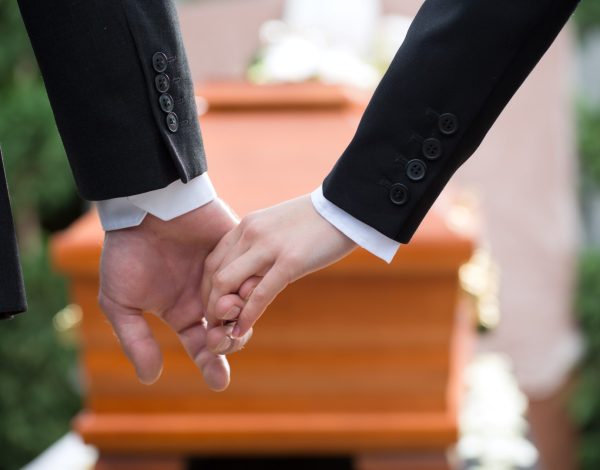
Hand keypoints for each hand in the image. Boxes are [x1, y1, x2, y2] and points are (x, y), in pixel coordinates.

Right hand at [98, 199, 251, 390]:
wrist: (143, 207)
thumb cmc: (127, 253)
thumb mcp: (121, 301)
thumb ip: (136, 340)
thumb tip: (151, 379)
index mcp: (182, 312)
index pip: (203, 346)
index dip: (212, 364)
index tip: (220, 382)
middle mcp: (206, 297)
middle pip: (230, 331)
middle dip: (229, 342)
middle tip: (220, 337)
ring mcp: (225, 274)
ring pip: (245, 306)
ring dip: (239, 315)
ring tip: (227, 310)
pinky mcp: (237, 250)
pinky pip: (252, 274)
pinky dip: (250, 286)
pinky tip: (244, 291)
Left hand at [202, 195, 355, 347]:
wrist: (345, 207)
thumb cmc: (315, 222)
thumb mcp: (278, 228)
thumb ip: (261, 248)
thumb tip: (253, 275)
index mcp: (247, 225)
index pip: (213, 260)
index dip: (207, 288)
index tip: (214, 307)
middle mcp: (250, 233)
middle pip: (214, 274)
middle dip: (210, 304)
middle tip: (215, 325)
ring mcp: (269, 247)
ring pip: (227, 284)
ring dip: (221, 312)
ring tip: (225, 331)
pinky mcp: (290, 261)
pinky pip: (259, 294)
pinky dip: (247, 316)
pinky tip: (242, 331)